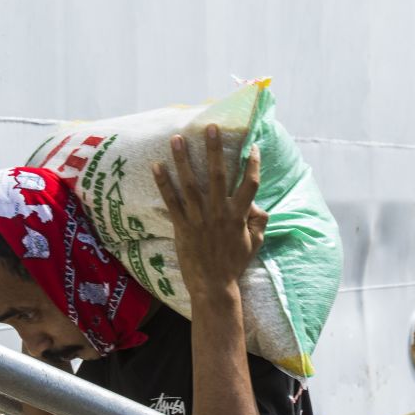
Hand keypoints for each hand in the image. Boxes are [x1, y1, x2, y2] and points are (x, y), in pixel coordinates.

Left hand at [152, 124, 267, 300]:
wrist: (214, 286)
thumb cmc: (234, 263)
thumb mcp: (254, 243)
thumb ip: (259, 222)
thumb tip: (258, 206)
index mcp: (238, 215)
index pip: (250, 185)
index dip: (253, 165)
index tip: (253, 147)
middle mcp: (219, 213)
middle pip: (218, 175)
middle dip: (214, 150)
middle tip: (210, 127)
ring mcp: (199, 219)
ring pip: (191, 184)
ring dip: (183, 159)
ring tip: (177, 139)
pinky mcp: (182, 226)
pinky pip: (171, 201)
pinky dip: (163, 183)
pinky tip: (156, 166)